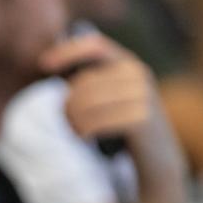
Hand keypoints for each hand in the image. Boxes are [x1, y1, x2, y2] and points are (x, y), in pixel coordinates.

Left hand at [40, 33, 185, 189]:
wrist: (159, 157)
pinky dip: (84, 130)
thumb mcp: (111, 98)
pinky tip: (83, 136)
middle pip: (85, 81)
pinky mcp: (142, 119)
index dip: (68, 52)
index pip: (96, 46)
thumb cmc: (125, 126)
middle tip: (67, 119)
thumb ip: (90, 82)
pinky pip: (99, 121)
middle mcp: (138, 75)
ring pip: (89, 102)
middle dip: (68, 102)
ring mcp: (143, 96)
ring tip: (74, 129)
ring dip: (74, 119)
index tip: (44, 64)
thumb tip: (52, 66)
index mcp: (129, 64)